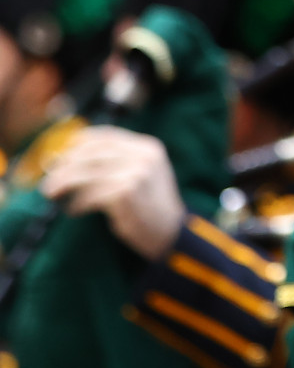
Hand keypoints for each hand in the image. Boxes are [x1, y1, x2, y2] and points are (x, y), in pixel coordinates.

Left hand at [40, 127, 185, 258]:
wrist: (169, 231)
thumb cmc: (149, 203)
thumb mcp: (143, 172)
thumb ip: (120, 159)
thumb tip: (72, 154)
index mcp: (148, 147)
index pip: (105, 136)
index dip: (79, 144)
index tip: (62, 156)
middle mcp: (143, 156)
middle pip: (91, 154)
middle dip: (65, 166)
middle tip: (49, 180)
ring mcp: (135, 173)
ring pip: (86, 174)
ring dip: (64, 184)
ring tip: (52, 193)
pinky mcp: (125, 193)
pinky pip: (90, 195)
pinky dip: (78, 203)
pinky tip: (75, 210)